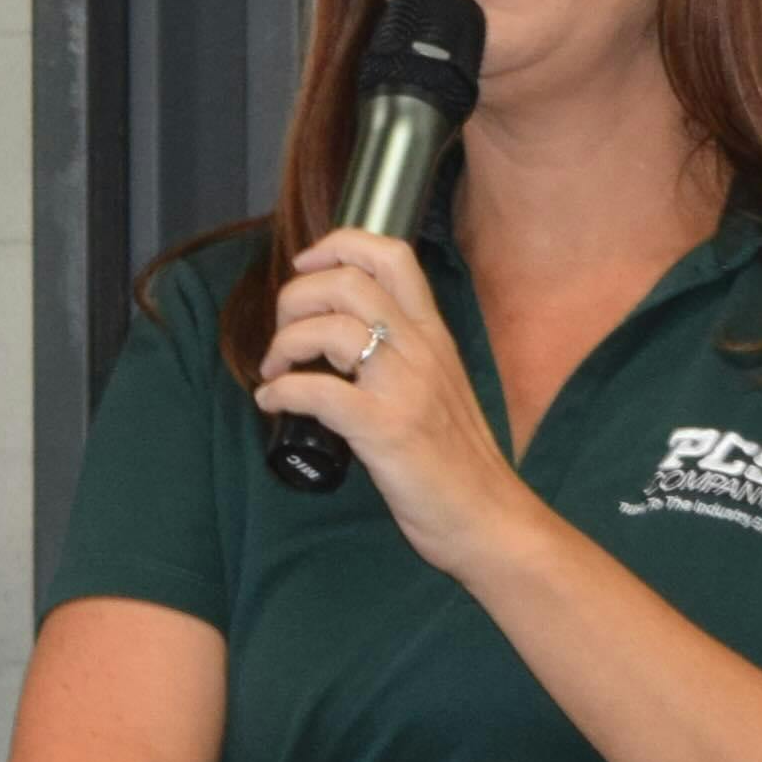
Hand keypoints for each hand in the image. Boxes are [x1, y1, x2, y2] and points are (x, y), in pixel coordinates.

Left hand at [253, 229, 526, 570]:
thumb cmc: (460, 461)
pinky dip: (282, 391)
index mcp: (434, 335)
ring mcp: (404, 387)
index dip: (340, 245)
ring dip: (284, 343)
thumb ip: (405, 356)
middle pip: (348, 282)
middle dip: (297, 298)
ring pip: (330, 328)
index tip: (308, 267)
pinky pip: (317, 392)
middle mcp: (422, 349)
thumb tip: (346, 340)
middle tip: (285, 334)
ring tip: (275, 370)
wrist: (489, 517)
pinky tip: (273, 403)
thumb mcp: (441, 387)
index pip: (392, 255)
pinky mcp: (385, 429)